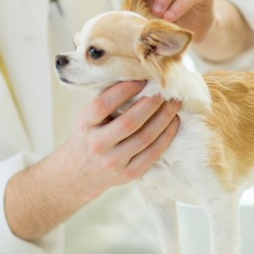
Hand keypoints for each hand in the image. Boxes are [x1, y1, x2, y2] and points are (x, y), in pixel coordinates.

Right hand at [60, 81, 180, 200]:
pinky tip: (174, 122)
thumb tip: (138, 79)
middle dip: (151, 103)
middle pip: (129, 122)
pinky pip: (152, 154)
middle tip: (165, 90)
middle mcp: (97, 144)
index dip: (124, 90)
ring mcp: (113, 162)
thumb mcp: (87, 118)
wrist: (79, 173)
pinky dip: (166, 136)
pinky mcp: (128, 174)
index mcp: (84, 125)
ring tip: (174, 103)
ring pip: (145, 137)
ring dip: (164, 118)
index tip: (141, 80)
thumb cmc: (88, 136)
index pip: (103, 104)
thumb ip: (107, 102)